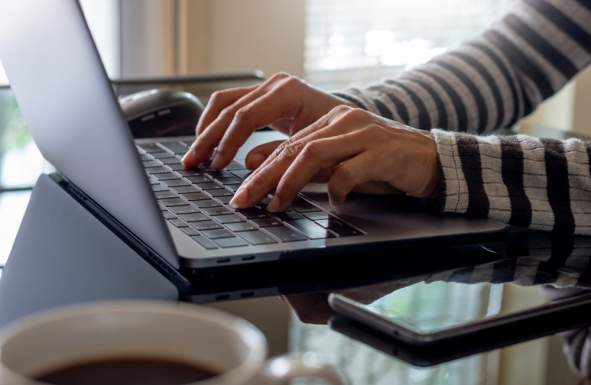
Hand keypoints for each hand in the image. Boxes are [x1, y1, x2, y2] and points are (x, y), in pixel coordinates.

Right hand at [181, 72, 353, 168]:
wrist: (352, 124)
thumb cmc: (339, 139)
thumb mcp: (314, 151)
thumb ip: (280, 155)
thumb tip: (247, 164)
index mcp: (289, 93)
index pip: (246, 117)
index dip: (227, 143)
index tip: (216, 165)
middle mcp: (276, 84)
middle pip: (229, 108)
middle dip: (208, 138)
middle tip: (193, 162)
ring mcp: (268, 86)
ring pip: (224, 102)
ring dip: (206, 128)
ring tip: (195, 153)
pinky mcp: (263, 95)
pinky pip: (230, 103)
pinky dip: (215, 121)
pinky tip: (207, 139)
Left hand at [229, 106, 440, 210]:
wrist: (431, 160)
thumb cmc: (381, 163)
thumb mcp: (337, 163)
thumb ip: (302, 164)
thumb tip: (256, 164)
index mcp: (329, 122)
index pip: (285, 145)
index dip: (258, 170)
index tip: (240, 193)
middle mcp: (342, 122)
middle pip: (292, 149)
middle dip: (263, 178)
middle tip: (243, 201)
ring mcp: (362, 134)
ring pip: (313, 154)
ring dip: (288, 182)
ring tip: (275, 205)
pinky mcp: (382, 152)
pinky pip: (349, 171)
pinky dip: (336, 189)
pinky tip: (333, 202)